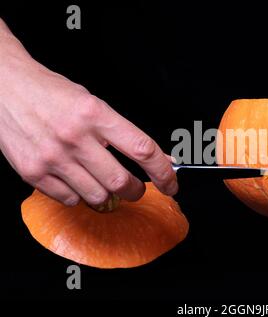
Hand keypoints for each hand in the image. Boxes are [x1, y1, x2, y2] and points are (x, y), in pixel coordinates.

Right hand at [0, 21, 176, 205]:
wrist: (4, 86)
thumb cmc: (50, 92)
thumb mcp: (93, 103)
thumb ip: (123, 133)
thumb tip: (156, 156)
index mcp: (95, 114)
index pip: (142, 149)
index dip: (164, 172)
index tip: (171, 183)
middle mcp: (75, 137)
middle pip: (122, 181)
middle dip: (137, 190)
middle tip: (137, 188)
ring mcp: (53, 157)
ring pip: (98, 196)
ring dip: (108, 194)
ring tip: (102, 181)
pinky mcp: (33, 172)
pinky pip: (70, 199)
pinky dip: (79, 195)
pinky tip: (76, 179)